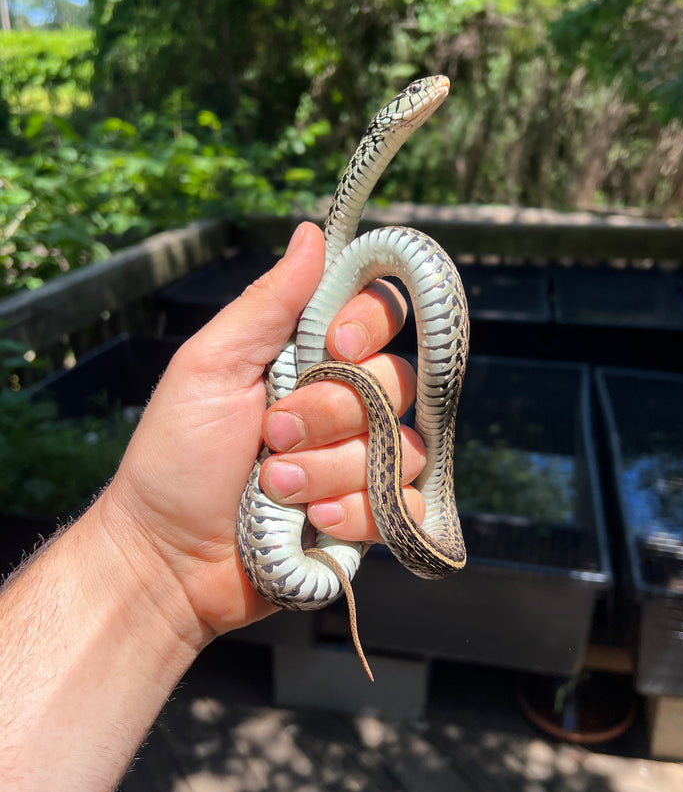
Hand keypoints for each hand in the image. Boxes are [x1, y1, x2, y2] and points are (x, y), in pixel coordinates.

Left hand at [96, 222, 425, 640]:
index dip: (370, 324)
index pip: (380, 314)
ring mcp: (361, 462)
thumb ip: (268, 303)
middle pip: (396, 382)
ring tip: (277, 489)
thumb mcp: (211, 366)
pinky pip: (406, 506)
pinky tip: (313, 522)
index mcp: (309, 358)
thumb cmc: (176, 458)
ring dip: (332, 471)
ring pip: (401, 447)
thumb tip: (312, 233)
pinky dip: (360, 514)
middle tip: (271, 436)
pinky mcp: (371, 518)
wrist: (168, 558)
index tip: (334, 344)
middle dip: (330, 414)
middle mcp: (345, 404)